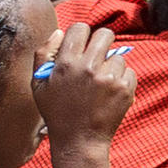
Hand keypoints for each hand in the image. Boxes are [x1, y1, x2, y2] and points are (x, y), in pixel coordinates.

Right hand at [36, 21, 136, 152]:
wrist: (79, 139)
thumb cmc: (56, 111)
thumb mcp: (39, 84)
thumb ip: (44, 54)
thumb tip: (60, 32)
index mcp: (66, 63)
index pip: (80, 28)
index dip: (80, 34)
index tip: (81, 44)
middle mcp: (89, 67)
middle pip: (105, 34)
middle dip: (101, 42)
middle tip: (96, 56)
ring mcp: (110, 78)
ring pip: (118, 55)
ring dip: (110, 65)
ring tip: (98, 84)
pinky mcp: (125, 89)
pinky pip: (129, 71)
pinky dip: (121, 79)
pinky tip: (108, 93)